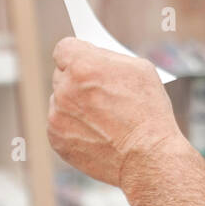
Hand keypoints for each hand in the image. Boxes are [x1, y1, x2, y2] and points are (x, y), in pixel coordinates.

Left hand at [47, 37, 182, 193]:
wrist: (146, 157)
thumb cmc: (149, 112)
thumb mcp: (139, 70)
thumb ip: (109, 59)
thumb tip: (94, 57)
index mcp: (84, 66)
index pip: (64, 48)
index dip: (77, 53)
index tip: (83, 59)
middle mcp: (65, 88)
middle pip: (62, 74)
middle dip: (78, 79)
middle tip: (99, 91)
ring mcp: (57, 115)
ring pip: (60, 100)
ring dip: (75, 104)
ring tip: (103, 117)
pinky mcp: (56, 139)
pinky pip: (60, 124)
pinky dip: (73, 126)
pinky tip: (96, 132)